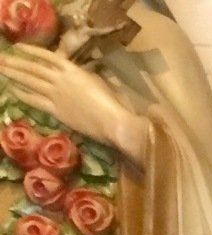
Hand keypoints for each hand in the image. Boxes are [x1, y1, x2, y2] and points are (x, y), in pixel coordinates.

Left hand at [0, 47, 144, 162]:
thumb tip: (79, 74)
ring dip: (14, 75)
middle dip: (15, 62)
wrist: (113, 122)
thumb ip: (85, 76)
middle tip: (1, 58)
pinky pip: (35, 100)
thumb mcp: (99, 81)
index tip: (18, 47)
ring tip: (2, 70)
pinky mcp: (56, 111)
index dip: (31, 51)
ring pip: (30, 82)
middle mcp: (60, 80)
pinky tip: (13, 90)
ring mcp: (56, 95)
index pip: (47, 56)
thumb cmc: (113, 102)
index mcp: (73, 70)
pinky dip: (23, 94)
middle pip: (33, 68)